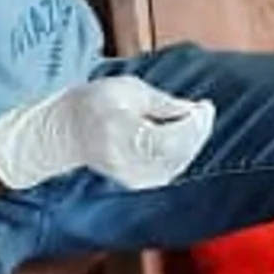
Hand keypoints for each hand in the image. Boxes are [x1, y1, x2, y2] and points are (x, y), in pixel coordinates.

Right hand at [0, 75, 216, 190]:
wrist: (68, 133)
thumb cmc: (95, 104)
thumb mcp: (127, 89)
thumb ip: (162, 102)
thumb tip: (195, 110)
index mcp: (121, 134)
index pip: (169, 139)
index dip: (194, 124)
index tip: (205, 106)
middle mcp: (126, 162)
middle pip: (177, 154)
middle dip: (197, 131)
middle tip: (204, 110)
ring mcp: (132, 178)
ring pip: (178, 163)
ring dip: (192, 142)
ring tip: (193, 119)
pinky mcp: (138, 184)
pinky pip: (171, 170)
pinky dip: (183, 153)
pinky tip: (182, 135)